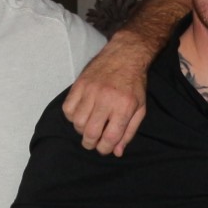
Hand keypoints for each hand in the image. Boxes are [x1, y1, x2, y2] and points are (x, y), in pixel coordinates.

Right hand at [62, 42, 152, 156]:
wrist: (125, 55)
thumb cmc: (134, 84)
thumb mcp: (139, 109)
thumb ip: (129, 132)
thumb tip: (116, 152)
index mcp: (124, 106)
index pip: (109, 138)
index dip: (104, 149)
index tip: (104, 148)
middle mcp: (106, 99)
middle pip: (90, 133)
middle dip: (90, 143)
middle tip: (93, 142)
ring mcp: (90, 91)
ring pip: (77, 122)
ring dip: (81, 130)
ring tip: (88, 126)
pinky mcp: (79, 84)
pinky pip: (68, 109)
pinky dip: (72, 116)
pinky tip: (81, 114)